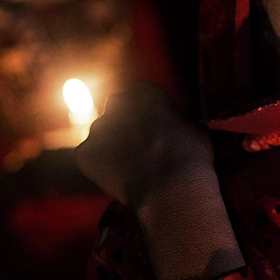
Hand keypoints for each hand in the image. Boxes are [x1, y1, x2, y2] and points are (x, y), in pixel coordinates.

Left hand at [74, 80, 214, 208]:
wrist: (171, 187)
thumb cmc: (190, 157)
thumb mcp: (194, 127)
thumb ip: (177, 119)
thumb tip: (176, 125)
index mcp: (145, 92)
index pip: (140, 94)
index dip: (147, 113)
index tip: (154, 129)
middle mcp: (117, 103)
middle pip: (117, 110)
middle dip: (125, 124)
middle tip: (140, 147)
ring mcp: (97, 128)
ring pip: (101, 134)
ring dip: (111, 146)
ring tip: (130, 168)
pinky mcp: (84, 153)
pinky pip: (88, 157)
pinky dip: (98, 167)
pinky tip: (117, 178)